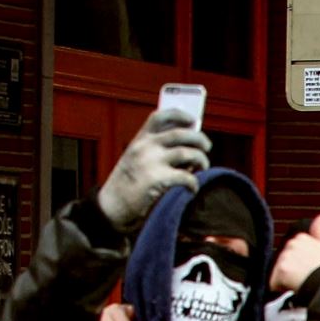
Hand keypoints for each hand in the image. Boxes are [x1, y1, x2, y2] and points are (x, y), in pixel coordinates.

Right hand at [96, 110, 211, 231]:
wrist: (112, 205)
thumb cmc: (130, 183)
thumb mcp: (138, 159)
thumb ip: (158, 151)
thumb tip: (191, 148)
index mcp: (139, 139)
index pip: (159, 117)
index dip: (179, 115)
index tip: (193, 120)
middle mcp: (145, 146)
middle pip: (180, 133)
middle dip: (199, 139)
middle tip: (207, 147)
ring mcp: (150, 161)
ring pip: (188, 153)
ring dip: (201, 160)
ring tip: (203, 167)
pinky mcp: (157, 179)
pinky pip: (187, 177)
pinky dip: (194, 184)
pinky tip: (192, 189)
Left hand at [270, 213, 319, 295]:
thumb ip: (319, 230)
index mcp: (301, 238)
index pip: (293, 250)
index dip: (299, 261)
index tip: (308, 266)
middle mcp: (291, 244)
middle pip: (285, 260)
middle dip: (290, 268)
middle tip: (305, 275)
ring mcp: (285, 257)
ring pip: (279, 270)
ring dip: (285, 278)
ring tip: (300, 281)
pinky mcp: (281, 270)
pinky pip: (274, 282)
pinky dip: (280, 287)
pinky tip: (292, 286)